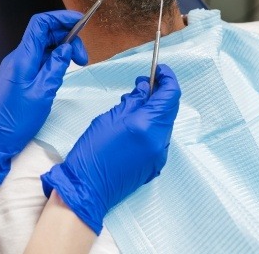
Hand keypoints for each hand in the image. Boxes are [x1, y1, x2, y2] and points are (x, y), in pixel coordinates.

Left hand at [0, 10, 87, 185]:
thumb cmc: (16, 120)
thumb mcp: (43, 93)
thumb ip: (56, 66)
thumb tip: (67, 47)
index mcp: (23, 58)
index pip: (40, 24)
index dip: (60, 18)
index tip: (80, 22)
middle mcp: (18, 57)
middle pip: (44, 33)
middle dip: (67, 37)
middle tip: (83, 56)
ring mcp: (18, 66)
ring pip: (43, 46)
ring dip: (62, 48)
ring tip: (77, 63)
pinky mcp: (20, 75)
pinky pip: (39, 58)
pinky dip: (54, 58)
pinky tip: (63, 69)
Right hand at [41, 64, 180, 234]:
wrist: (88, 187)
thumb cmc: (92, 151)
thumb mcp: (110, 117)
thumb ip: (133, 101)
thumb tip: (145, 88)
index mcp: (147, 125)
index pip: (170, 95)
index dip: (167, 78)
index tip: (159, 70)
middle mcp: (159, 140)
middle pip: (170, 108)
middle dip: (160, 92)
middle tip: (142, 84)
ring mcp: (159, 154)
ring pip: (165, 122)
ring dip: (155, 109)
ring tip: (133, 104)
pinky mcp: (155, 163)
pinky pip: (159, 137)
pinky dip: (152, 124)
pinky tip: (134, 122)